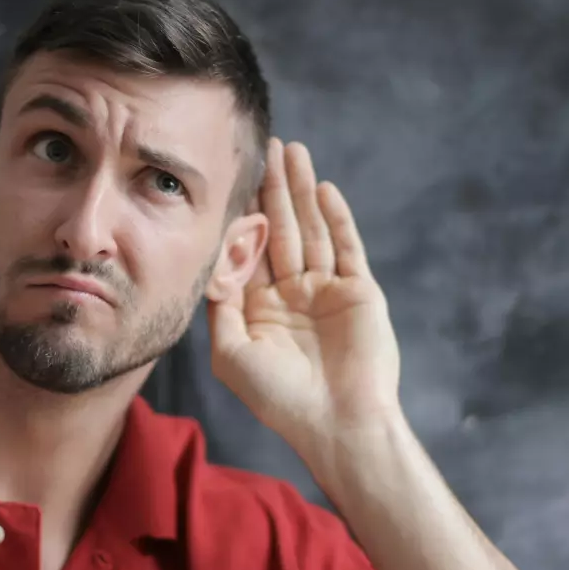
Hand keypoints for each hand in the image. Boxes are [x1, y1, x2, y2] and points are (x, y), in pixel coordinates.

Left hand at [207, 138, 402, 449]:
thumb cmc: (279, 397)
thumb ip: (219, 306)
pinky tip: (323, 189)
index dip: (242, 214)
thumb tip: (208, 262)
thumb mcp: (231, 353)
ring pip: (313, 230)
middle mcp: (293, 294)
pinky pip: (347, 247)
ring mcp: (328, 291)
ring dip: (303, 191)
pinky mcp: (360, 292)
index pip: (249, 250)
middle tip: (267, 146)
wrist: (337, 423)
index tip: (230, 177)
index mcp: (260, 308)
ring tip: (294, 151)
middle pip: (282, 229)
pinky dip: (337, 218)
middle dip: (274, 189)